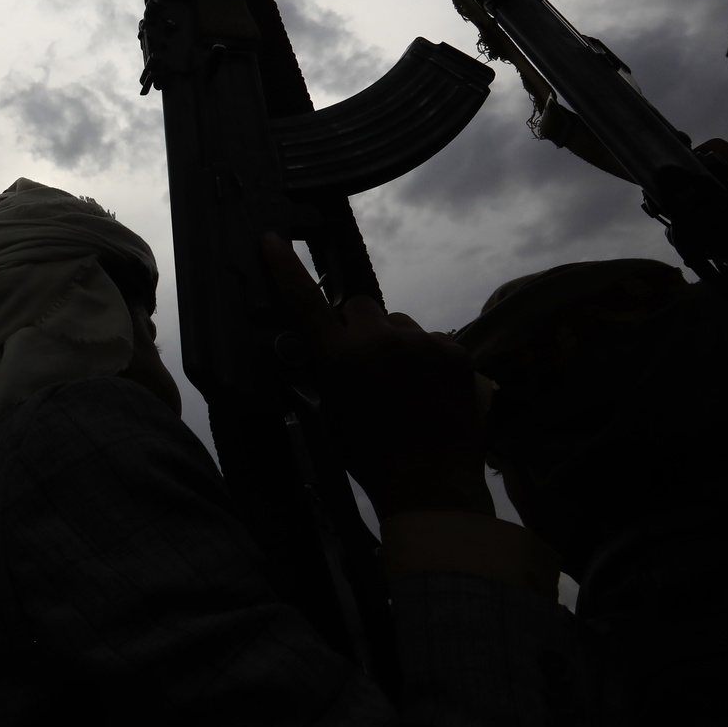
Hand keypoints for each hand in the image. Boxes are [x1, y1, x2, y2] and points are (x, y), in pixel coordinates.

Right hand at [260, 234, 491, 517]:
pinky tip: (428, 389)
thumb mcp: (331, 413)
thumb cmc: (371, 457)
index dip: (285, 269)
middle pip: (359, 306)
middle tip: (365, 365)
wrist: (431, 487)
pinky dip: (425, 356)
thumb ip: (326, 370)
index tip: (273, 239)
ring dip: (395, 342)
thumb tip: (323, 344)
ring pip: (397, 322)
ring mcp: (421, 343)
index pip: (305, 302)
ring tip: (403, 385)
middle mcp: (379, 341)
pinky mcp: (454, 350)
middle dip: (357, 327)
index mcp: (339, 359)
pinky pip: (429, 338)